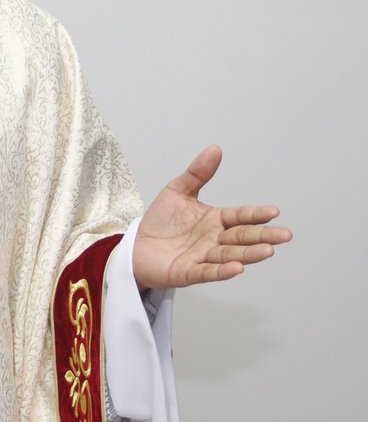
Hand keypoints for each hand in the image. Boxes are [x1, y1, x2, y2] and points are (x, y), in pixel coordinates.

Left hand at [133, 145, 290, 289]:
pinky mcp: (189, 272)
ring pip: (230, 255)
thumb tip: (215, 149)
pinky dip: (223, 271)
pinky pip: (209, 271)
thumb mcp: (177, 191)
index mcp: (215, 220)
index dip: (256, 214)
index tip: (274, 212)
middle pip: (242, 237)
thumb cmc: (160, 221)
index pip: (240, 216)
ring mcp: (204, 257)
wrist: (136, 246)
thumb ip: (197, 174)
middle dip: (263, 236)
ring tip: (267, 251)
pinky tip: (238, 268)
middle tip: (284, 235)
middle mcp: (214, 239)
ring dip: (249, 254)